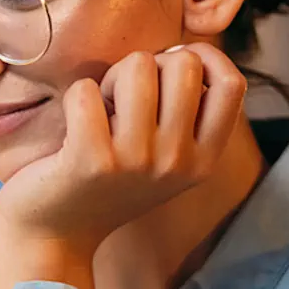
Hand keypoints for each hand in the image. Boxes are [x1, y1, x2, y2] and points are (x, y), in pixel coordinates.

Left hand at [0, 44, 246, 252]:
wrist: (57, 236)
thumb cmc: (110, 182)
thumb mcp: (167, 159)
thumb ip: (187, 113)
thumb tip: (185, 52)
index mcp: (203, 161)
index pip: (232, 84)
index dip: (205, 57)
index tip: (174, 62)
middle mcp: (177, 163)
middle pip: (183, 64)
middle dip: (149, 65)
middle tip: (126, 98)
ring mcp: (137, 162)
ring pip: (137, 65)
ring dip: (111, 78)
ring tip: (102, 112)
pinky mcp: (92, 161)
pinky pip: (86, 90)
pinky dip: (76, 96)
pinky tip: (75, 125)